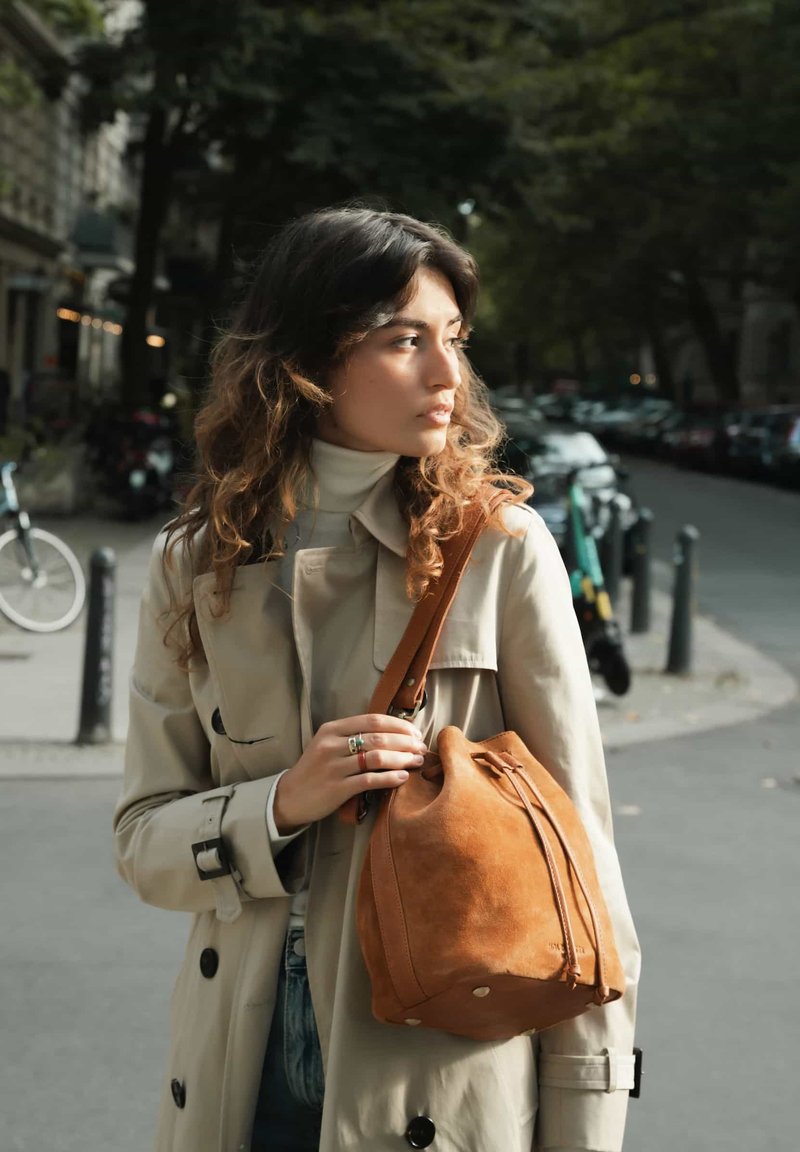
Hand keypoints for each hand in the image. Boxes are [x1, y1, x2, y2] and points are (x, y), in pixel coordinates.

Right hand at [273, 714, 426, 833]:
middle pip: (378, 737)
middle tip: (421, 748)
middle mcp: (332, 745)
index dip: (399, 725)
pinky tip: (403, 778)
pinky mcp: (337, 788)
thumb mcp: (328, 744)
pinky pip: (369, 780)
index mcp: (332, 729)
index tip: (415, 732)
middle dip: (405, 742)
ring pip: (376, 758)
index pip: (373, 720)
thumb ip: (353, 736)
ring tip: (416, 761)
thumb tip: (393, 732)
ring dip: (402, 759)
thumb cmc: (315, 769)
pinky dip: (389, 778)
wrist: (289, 797)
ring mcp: (334, 767)